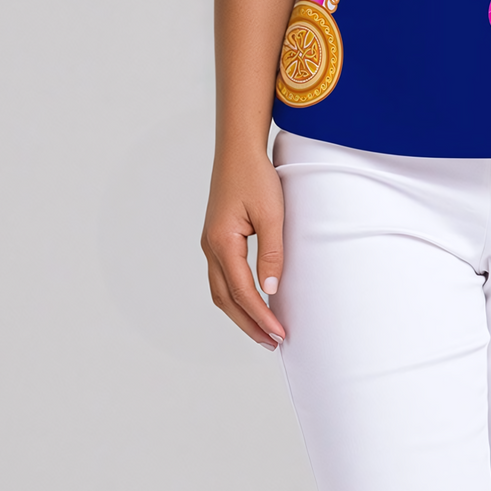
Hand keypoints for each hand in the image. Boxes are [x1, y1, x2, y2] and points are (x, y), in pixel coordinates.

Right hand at [201, 146, 286, 348]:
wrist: (238, 149)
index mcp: (222, 242)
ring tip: (263, 330)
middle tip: (273, 342)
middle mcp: (210, 247)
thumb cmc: (255, 175)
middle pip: (226, 299)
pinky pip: (222, 277)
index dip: (260, 316)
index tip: (280, 333)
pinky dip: (235, 296)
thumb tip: (271, 290)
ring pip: (221, 291)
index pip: (242, 291)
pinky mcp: (217, 238)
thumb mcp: (271, 213)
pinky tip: (251, 301)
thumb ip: (271, 252)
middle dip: (249, 324)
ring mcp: (211, 243)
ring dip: (241, 313)